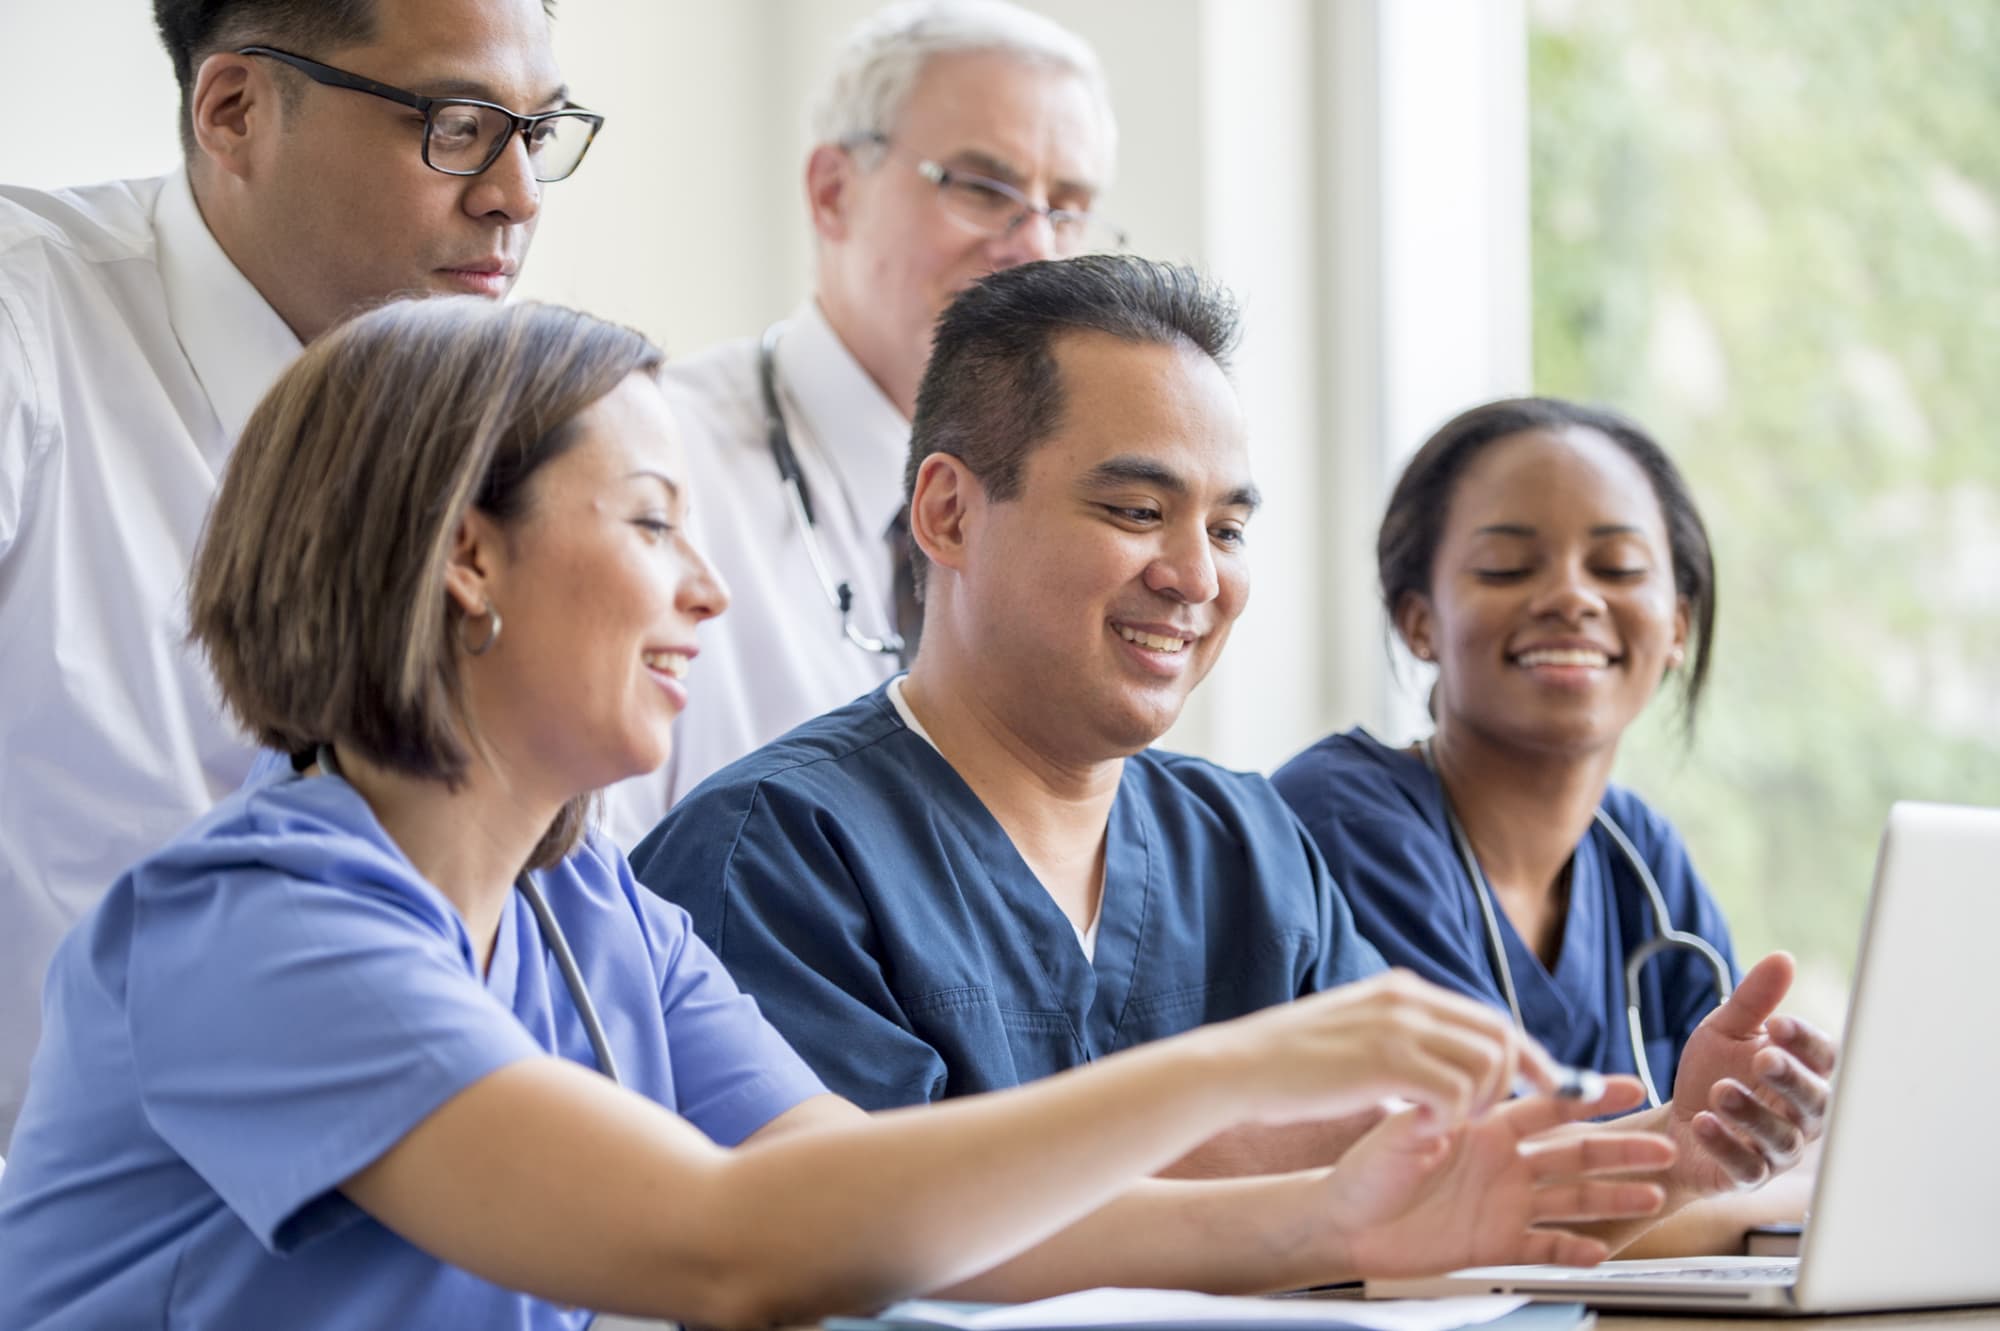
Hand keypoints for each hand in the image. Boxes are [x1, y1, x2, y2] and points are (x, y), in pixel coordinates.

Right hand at [1222, 970, 1567, 1132]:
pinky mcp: (1387, 1061)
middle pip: (1500, 1033)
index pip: (1487, 1015)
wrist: (1239, 1067)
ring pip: (1487, 1063)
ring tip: (1452, 1123)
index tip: (1541, 1083)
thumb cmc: (1290, 1061)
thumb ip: (1399, 1034)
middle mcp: (1407, 999)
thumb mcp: (1353, 1028)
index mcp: (1401, 989)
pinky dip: (1451, 1117)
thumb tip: (1440, 1058)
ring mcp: (1398, 1027)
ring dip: (1481, 1101)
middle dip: (1521, 1077)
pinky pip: (1454, 1092)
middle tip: (1504, 1113)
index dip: (1524, 1053)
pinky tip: (1425, 1127)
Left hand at [1327, 1077, 1674, 1276]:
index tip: (1630, 1088)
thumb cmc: (1366, 1172)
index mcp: (1486, 1127)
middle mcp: (1504, 1163)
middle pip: (1574, 1153)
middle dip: (1620, 1150)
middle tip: (1663, 1148)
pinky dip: (1572, 1250)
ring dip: (1612, 1198)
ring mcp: (1505, 1203)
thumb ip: (1431, 1120)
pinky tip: (1600, 1251)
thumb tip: (1451, 1102)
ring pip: (1571, 1199)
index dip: (1588, 1096)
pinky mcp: (1496, 1243)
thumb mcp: (1397, 1137)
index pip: (1547, 1106)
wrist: (1347, 1222)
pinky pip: (1544, 1247)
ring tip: (1651, 1196)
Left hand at [1667, 952, 1836, 1197]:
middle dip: (1792, 1079)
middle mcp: (1802, 1116)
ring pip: (1782, 1138)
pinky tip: (1703, 1123)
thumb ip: (1753, 1001)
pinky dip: (1726, 1146)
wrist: (1674, 1124)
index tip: (1778, 1024)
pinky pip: (1747, 1167)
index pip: (1824, 1060)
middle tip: (1764, 1058)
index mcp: (1804, 1074)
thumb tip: (1783, 958)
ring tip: (1721, 1090)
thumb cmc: (1712, 1072)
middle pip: (1814, 1102)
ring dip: (1754, 1114)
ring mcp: (1778, 1150)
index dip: (1806, 1043)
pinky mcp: (1747, 1175)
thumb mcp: (1724, 1030)